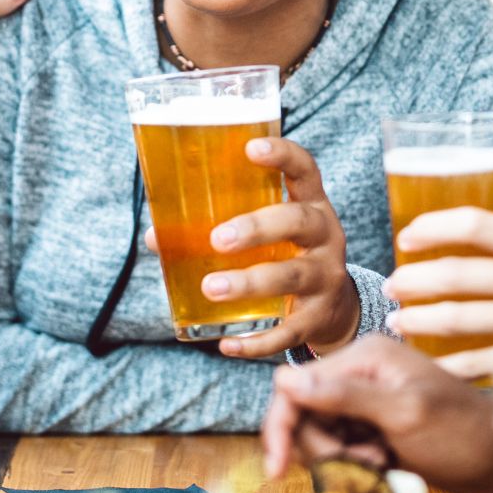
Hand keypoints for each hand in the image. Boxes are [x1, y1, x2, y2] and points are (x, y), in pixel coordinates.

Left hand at [143, 137, 358, 358]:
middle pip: (299, 222)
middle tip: (217, 239)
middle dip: (257, 228)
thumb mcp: (268, 234)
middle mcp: (326, 237)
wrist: (335, 309)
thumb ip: (218, 227)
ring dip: (250, 282)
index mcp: (311, 205)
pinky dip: (257, 341)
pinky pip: (288, 331)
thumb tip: (157, 236)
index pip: (305, 170)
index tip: (251, 148)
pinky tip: (227, 344)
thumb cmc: (287, 256)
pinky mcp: (318, 318)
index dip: (283, 156)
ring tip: (210, 287)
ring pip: (293, 277)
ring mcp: (326, 278)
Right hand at [260, 336, 492, 492]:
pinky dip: (353, 465)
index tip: (278, 469)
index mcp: (365, 357)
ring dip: (340, 460)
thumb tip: (285, 380)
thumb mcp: (403, 414)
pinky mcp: (375, 426)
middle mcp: (361, 373)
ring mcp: (368, 401)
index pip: (295, 387)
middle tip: (361, 464)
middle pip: (304, 415)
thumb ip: (344, 397)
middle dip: (322, 448)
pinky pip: (341, 448)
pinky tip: (383, 467)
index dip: (281, 427)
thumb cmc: (462, 434)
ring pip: (320, 436)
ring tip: (379, 465)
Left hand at [385, 209, 492, 385]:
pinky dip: (446, 364)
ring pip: (456, 321)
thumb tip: (465, 247)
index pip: (474, 224)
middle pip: (453, 274)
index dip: (430, 227)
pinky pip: (476, 363)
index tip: (407, 237)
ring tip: (399, 323)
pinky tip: (430, 363)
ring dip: (417, 322)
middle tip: (392, 286)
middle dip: (411, 281)